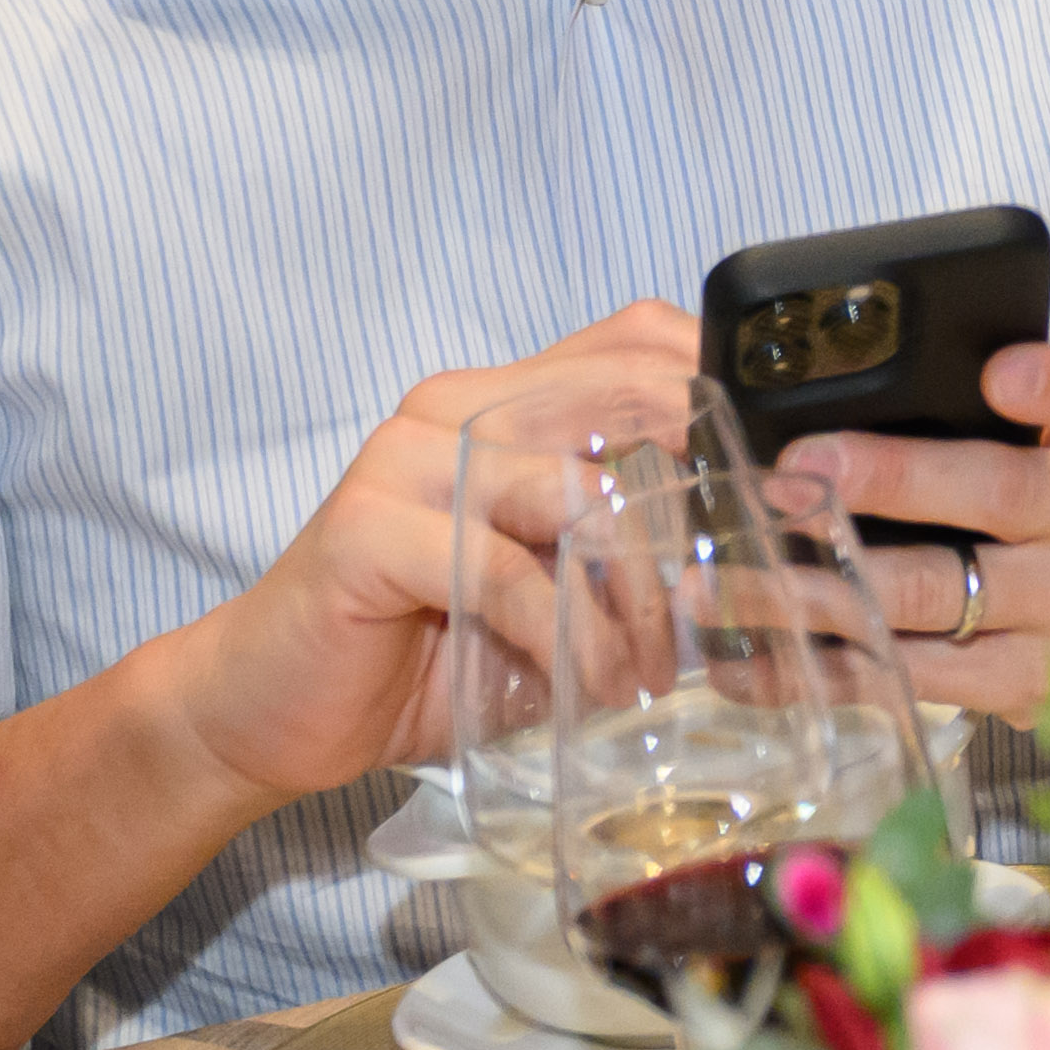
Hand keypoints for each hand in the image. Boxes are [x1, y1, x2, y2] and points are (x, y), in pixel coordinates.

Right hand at [137, 302, 711, 815]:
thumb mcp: (550, 588)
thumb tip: (749, 554)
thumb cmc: (422, 648)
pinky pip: (508, 572)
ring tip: (649, 669)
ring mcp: (408, 461)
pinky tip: (593, 685)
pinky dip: (570, 636)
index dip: (719, 384)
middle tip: (744, 570)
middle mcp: (456, 410)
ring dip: (635, 596)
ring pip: (577, 494)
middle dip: (703, 483)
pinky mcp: (369, 528)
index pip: (635, 341)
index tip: (783, 468)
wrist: (267, 707)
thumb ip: (624, 549)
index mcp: (501, 402)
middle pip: (622, 392)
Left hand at [778, 341, 1049, 725]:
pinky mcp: (1030, 688)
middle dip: (889, 481)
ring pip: (930, 596)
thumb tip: (841, 367)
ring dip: (813, 586)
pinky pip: (907, 678)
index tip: (999, 375)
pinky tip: (744, 659)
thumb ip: (1014, 387)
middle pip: (1000, 495)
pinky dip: (817, 669)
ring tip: (718, 580)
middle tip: (792, 468)